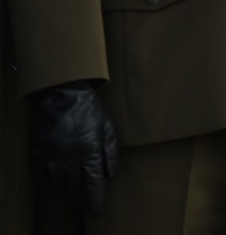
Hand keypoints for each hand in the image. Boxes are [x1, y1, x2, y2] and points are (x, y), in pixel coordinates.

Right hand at [26, 80, 117, 215]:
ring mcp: (50, 157)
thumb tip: (109, 177)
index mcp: (89, 151)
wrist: (60, 93)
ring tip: (74, 196)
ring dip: (67, 193)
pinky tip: (56, 184)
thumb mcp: (107, 128)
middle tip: (87, 207)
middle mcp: (68, 158)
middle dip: (82, 201)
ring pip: (58, 186)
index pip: (92, 185)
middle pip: (74, 189)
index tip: (97, 211)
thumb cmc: (88, 109)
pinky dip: (49, 184)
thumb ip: (110, 154)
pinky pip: (41, 178)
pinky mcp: (36, 155)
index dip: (95, 201)